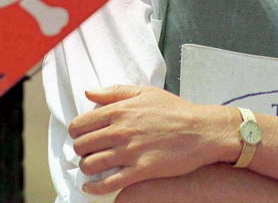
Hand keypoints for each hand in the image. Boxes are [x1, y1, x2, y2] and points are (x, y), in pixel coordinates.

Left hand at [68, 85, 237, 195]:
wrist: (201, 131)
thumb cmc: (176, 111)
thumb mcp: (145, 92)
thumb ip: (114, 92)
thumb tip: (89, 93)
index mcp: (119, 110)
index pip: (81, 124)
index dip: (76, 132)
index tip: (81, 136)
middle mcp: (120, 131)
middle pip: (81, 145)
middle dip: (81, 150)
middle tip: (88, 151)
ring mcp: (129, 152)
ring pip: (90, 165)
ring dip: (87, 167)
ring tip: (93, 167)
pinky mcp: (140, 170)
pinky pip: (108, 183)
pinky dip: (94, 187)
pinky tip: (91, 186)